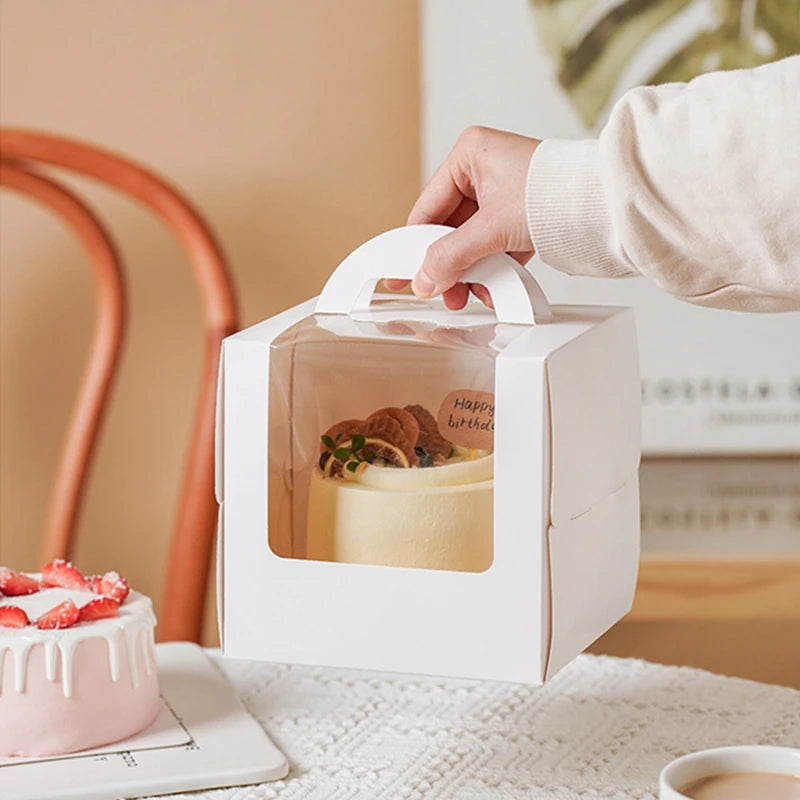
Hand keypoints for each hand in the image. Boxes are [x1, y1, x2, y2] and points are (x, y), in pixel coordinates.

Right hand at [385, 126, 539, 308]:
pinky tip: (493, 288)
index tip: (402, 274)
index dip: (414, 246)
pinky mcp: (519, 214)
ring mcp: (502, 193)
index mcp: (468, 154)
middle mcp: (482, 170)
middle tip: (440, 293)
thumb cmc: (554, 194)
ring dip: (470, 272)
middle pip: (449, 229)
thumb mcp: (492, 228)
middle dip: (448, 266)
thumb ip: (452, 256)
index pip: (427, 209)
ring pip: (471, 241)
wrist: (607, 203)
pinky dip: (492, 268)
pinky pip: (493, 246)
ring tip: (470, 296)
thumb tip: (424, 280)